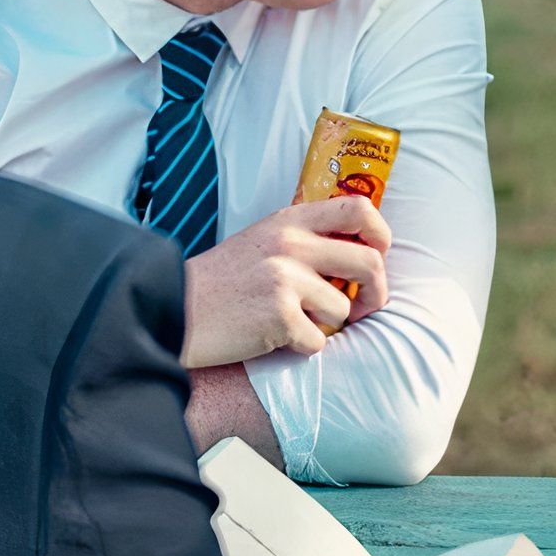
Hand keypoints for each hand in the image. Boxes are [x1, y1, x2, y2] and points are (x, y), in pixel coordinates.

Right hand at [181, 196, 390, 367]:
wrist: (175, 310)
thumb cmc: (222, 281)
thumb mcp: (262, 239)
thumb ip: (304, 238)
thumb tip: (360, 253)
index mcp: (290, 220)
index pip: (359, 208)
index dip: (380, 234)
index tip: (378, 255)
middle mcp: (291, 244)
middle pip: (369, 263)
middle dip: (375, 293)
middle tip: (362, 308)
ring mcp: (285, 279)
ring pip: (343, 309)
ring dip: (325, 325)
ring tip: (292, 322)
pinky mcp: (279, 316)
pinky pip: (318, 341)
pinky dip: (301, 347)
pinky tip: (272, 338)